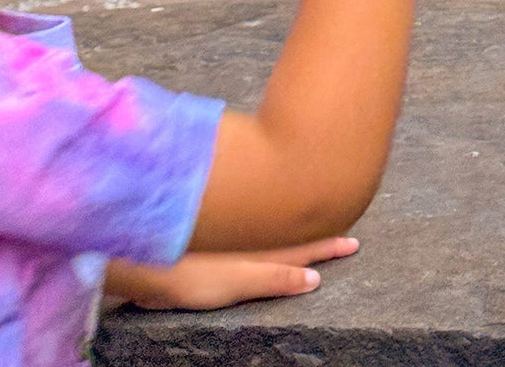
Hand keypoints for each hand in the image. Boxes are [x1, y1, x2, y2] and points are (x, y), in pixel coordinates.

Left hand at [104, 236, 359, 310]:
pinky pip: (256, 228)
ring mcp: (237, 235)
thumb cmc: (195, 276)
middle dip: (319, 229)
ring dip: (297, 225)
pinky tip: (268, 228)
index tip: (354, 242)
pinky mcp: (220, 235)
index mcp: (266, 249)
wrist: (151, 257)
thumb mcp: (242, 281)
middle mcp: (255, 238)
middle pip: (295, 232)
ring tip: (314, 222)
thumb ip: (277, 277)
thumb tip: (315, 278)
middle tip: (343, 226)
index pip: (306, 247)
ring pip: (276, 227)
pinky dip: (272, 225)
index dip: (329, 246)